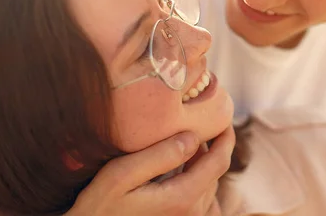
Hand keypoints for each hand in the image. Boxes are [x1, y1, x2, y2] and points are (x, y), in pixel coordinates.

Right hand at [67, 126, 234, 215]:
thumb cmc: (99, 207)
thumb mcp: (122, 175)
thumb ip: (159, 155)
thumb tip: (193, 137)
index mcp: (183, 197)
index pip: (220, 161)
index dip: (226, 137)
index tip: (223, 118)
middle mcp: (191, 212)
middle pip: (214, 171)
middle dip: (209, 147)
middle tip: (193, 126)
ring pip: (207, 183)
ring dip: (200, 163)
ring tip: (182, 145)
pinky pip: (199, 197)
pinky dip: (194, 179)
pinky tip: (178, 171)